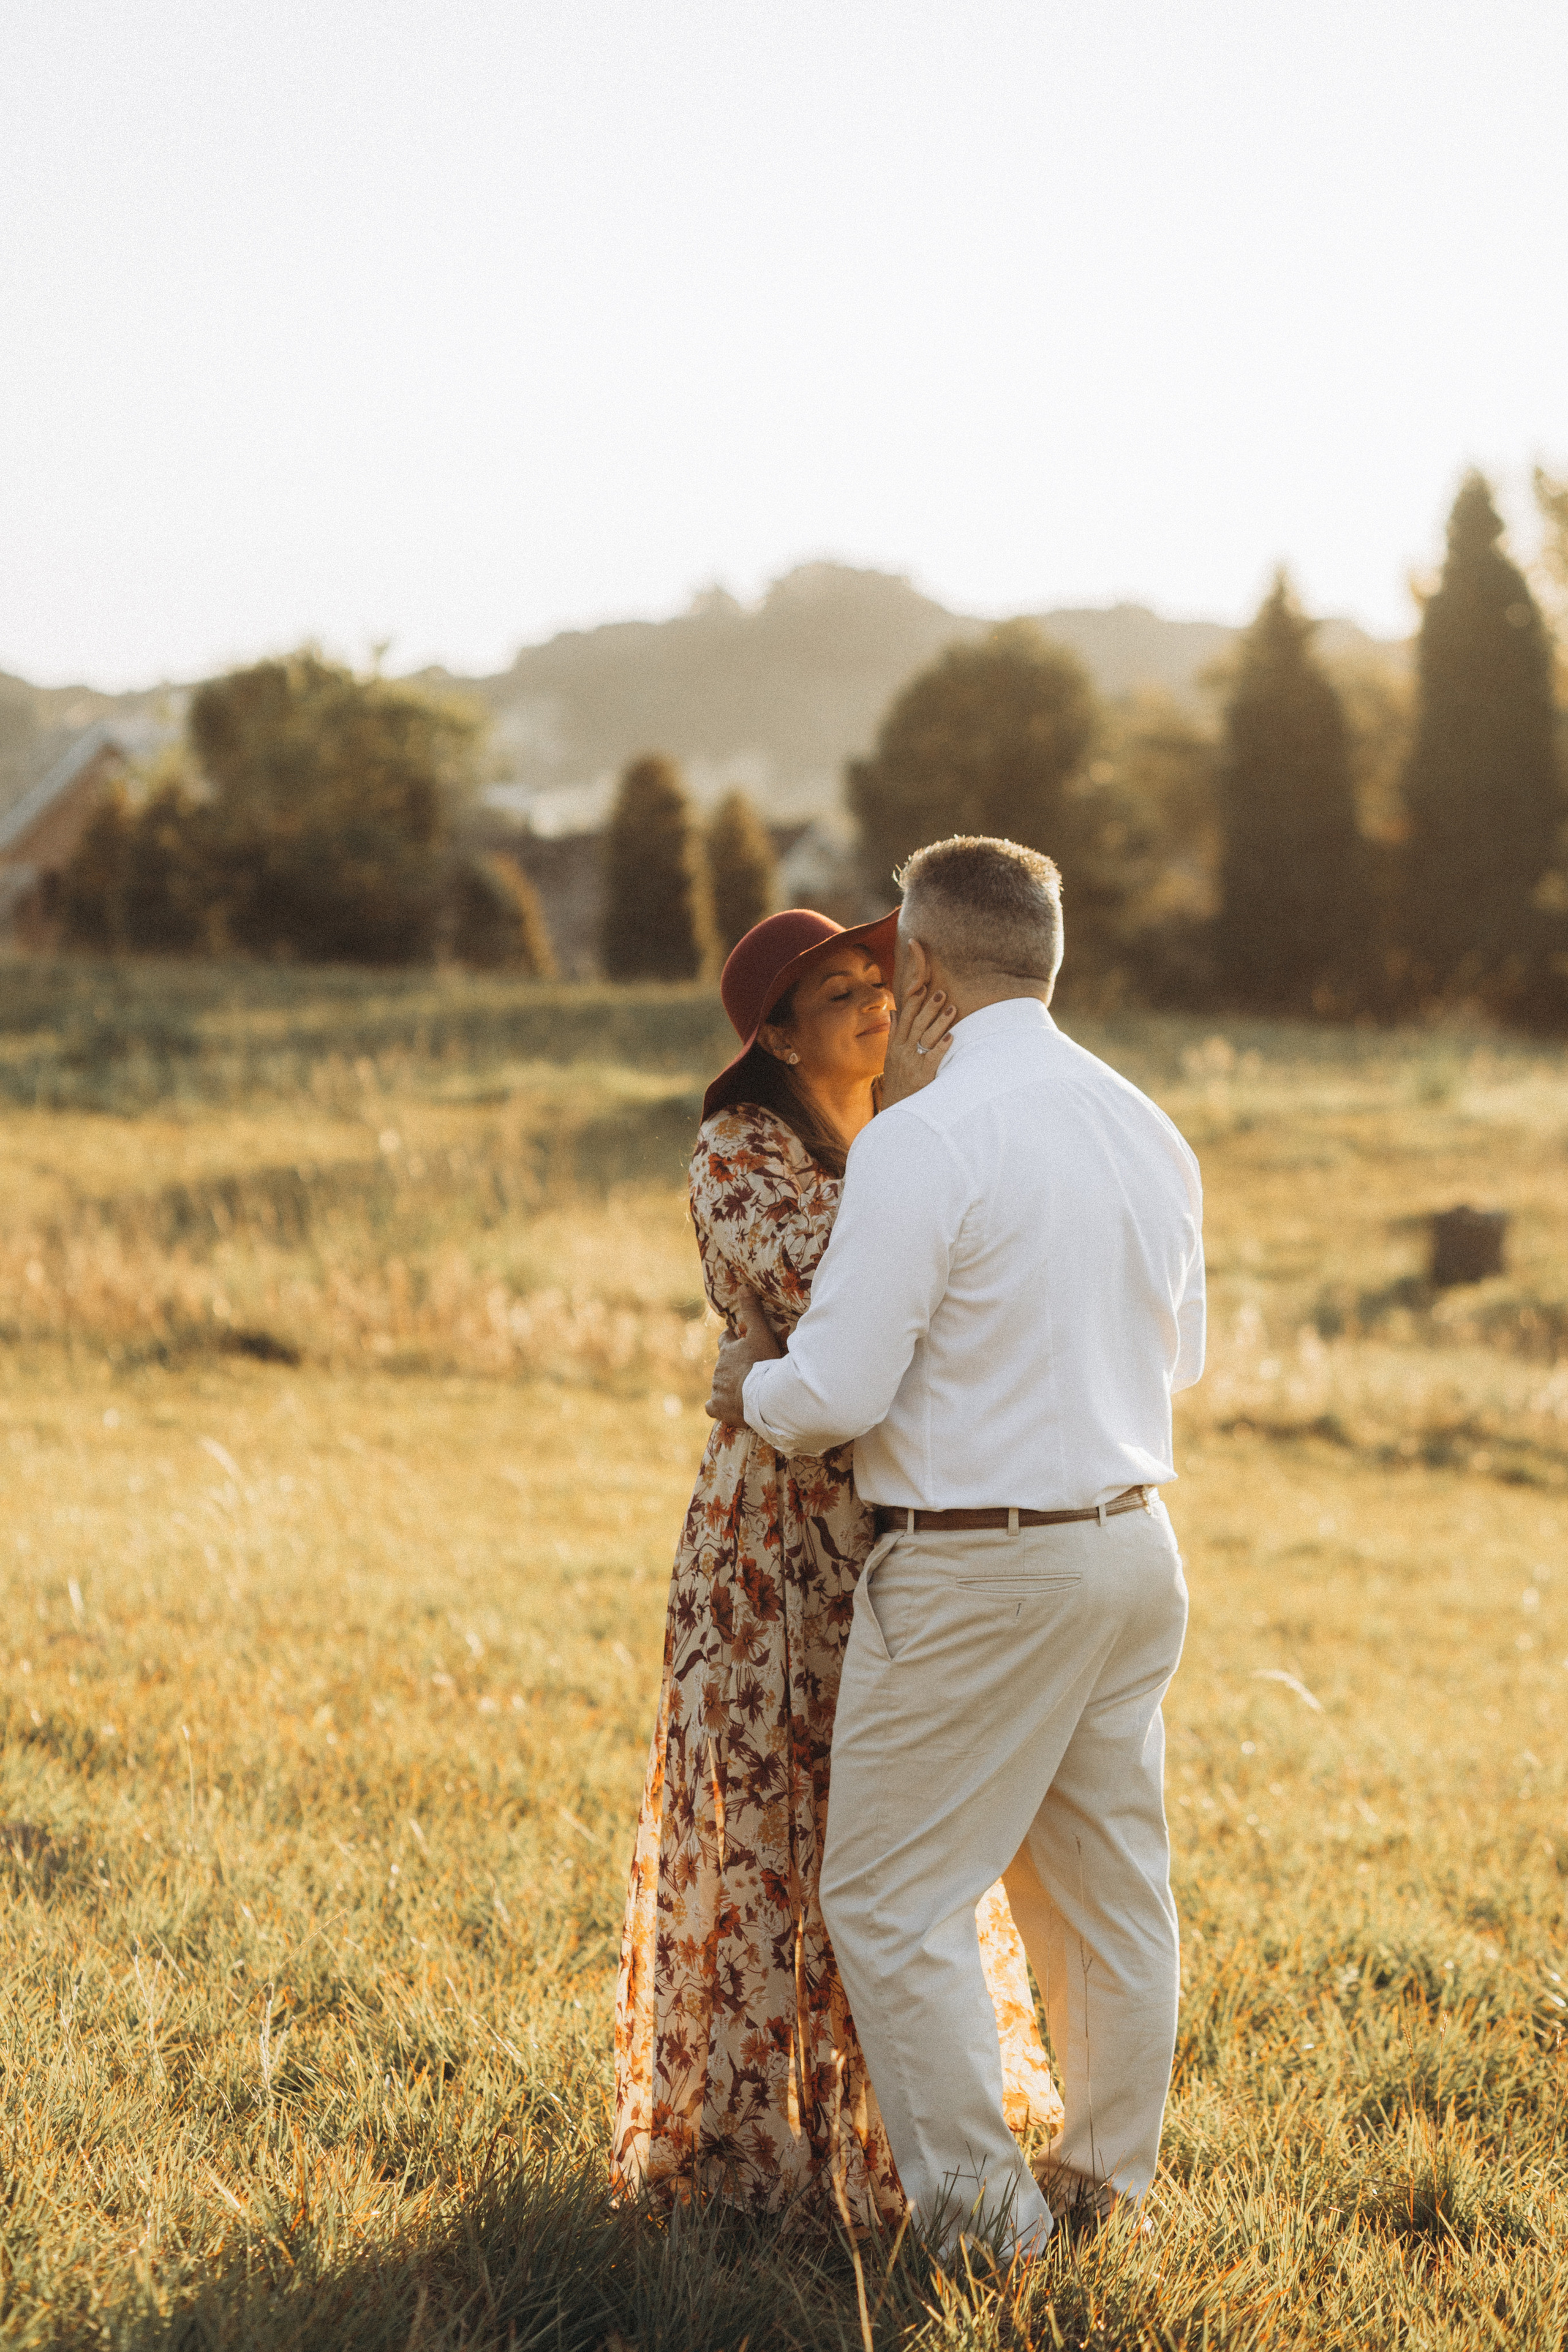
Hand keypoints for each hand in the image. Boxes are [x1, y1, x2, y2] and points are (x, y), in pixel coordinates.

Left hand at [705, 1283, 780, 1426]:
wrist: (760, 1396)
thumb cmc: (763, 1364)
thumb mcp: (761, 1333)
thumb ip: (752, 1311)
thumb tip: (742, 1286)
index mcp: (728, 1350)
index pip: (725, 1339)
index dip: (730, 1338)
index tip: (737, 1339)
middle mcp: (719, 1368)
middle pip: (722, 1363)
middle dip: (731, 1365)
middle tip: (747, 1369)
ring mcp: (717, 1388)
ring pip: (719, 1383)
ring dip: (728, 1384)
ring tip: (743, 1389)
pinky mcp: (719, 1407)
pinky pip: (712, 1407)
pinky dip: (717, 1406)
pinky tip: (725, 1409)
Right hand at [880, 982, 956, 1106]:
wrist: (897, 1108)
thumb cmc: (896, 1080)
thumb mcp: (890, 1057)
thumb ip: (893, 1034)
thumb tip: (893, 1011)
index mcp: (895, 1046)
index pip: (904, 1019)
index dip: (913, 1003)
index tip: (922, 988)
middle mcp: (902, 1052)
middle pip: (916, 1025)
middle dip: (929, 1007)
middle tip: (941, 993)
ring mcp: (912, 1063)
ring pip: (926, 1038)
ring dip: (940, 1022)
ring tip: (952, 1008)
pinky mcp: (923, 1076)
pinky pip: (933, 1058)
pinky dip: (942, 1046)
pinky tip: (952, 1036)